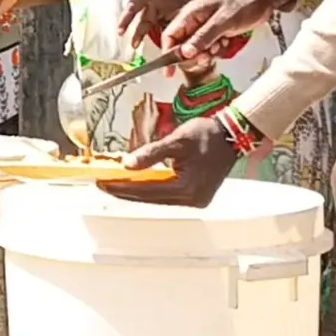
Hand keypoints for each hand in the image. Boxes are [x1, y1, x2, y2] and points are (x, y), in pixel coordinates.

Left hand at [98, 116, 236, 206]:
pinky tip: (140, 184)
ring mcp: (196, 201)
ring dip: (138, 192)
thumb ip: (151, 153)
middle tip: (104, 185)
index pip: (146, 191)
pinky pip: (169, 196)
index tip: (103, 183)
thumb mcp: (177, 140)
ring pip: (159, 199)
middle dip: (126, 192)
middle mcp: (191, 200)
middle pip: (151, 199)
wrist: (233, 135)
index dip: (122, 187)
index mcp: (186, 188)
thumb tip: (127, 164)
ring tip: (117, 185)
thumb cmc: (207, 134)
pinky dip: (152, 190)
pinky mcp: (197, 197)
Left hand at [117, 0, 192, 46]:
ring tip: (140, 42)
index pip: (133, 8)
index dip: (126, 21)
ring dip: (147, 31)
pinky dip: (161, 21)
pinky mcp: (176, 8)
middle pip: (146, 21)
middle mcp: (157, 0)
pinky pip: (166, 17)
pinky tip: (158, 27)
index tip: (120, 32)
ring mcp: (168, 6)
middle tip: (133, 46)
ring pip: (155, 21)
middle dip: (138, 35)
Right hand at [161, 0, 295, 59]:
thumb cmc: (245, 1)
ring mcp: (208, 25)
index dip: (168, 54)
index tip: (170, 72)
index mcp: (192, 12)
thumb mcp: (224, 21)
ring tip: (218, 49)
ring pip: (197, 47)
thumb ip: (203, 37)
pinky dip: (216, 49)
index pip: (170, 35)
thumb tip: (184, 53)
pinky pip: (210, 46)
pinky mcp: (219, 31)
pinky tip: (226, 43)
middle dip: (191, 55)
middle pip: (182, 44)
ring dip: (205, 53)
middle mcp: (196, 19)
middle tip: (205, 58)